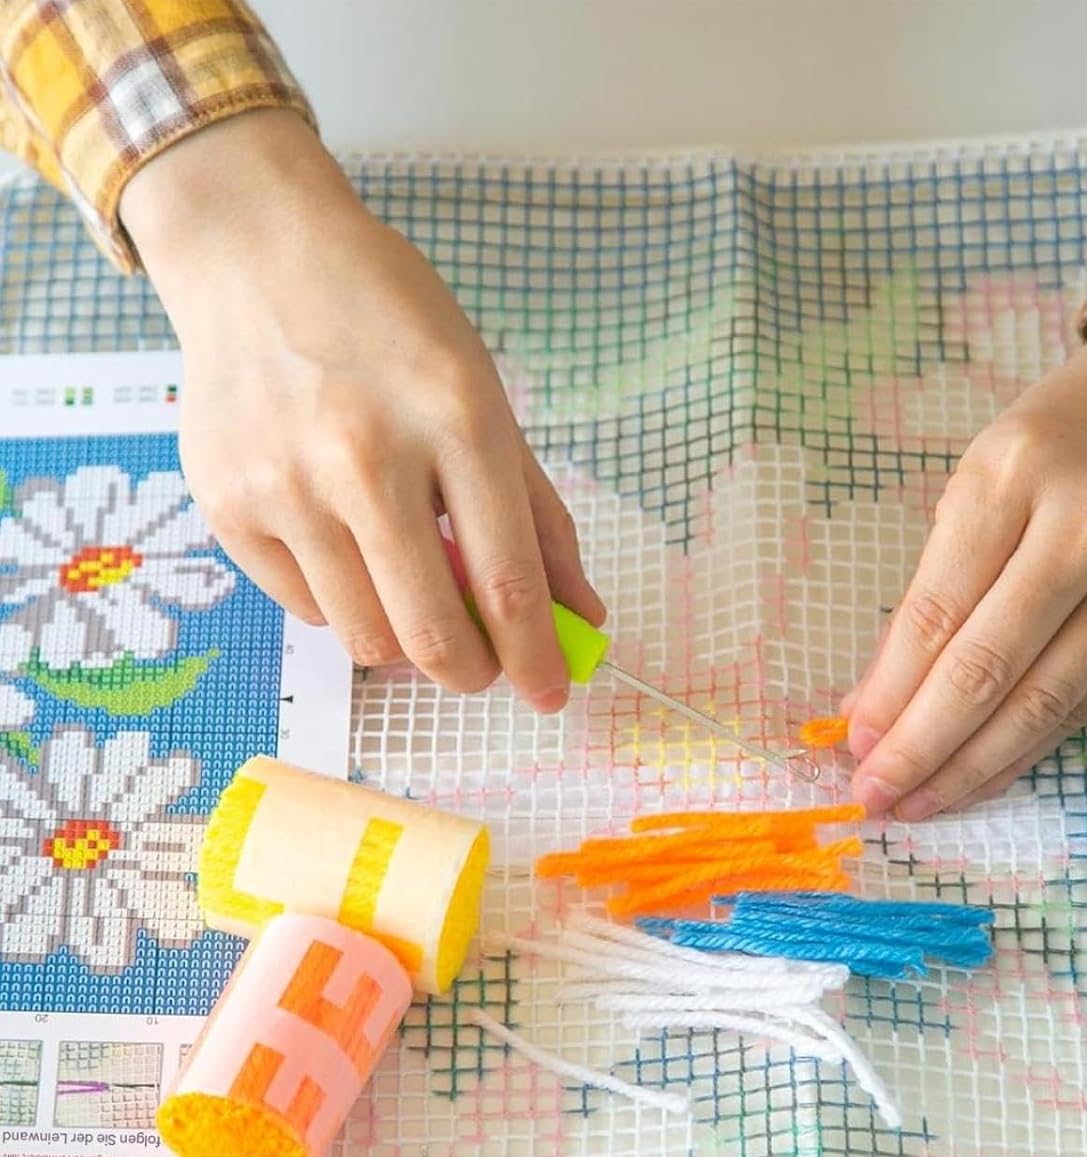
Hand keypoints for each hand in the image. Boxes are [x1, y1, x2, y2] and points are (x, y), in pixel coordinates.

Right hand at [121, 111, 601, 706]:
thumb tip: (579, 614)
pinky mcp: (227, 504)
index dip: (538, 658)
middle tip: (482, 668)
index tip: (553, 693)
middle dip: (472, 673)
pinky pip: (305, 609)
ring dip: (405, 642)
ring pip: (364, 636)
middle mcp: (365, 456)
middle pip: (432, 633)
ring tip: (413, 592)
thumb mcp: (486, 396)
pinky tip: (348, 548)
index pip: (509, 582)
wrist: (256, 253)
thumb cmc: (390, 322)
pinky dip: (343, 602)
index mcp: (456, 419)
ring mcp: (286, 484)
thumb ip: (537, 516)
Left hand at [844, 317, 1086, 819]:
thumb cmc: (1062, 438)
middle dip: (923, 745)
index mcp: (1012, 476)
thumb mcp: (983, 480)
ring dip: (974, 765)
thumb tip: (876, 700)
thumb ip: (934, 587)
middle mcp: (1084, 528)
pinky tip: (987, 775)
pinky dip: (1031, 747)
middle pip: (990, 666)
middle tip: (877, 796)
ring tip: (924, 804)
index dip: (891, 691)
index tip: (854, 745)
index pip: (937, 611)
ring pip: (1045, 699)